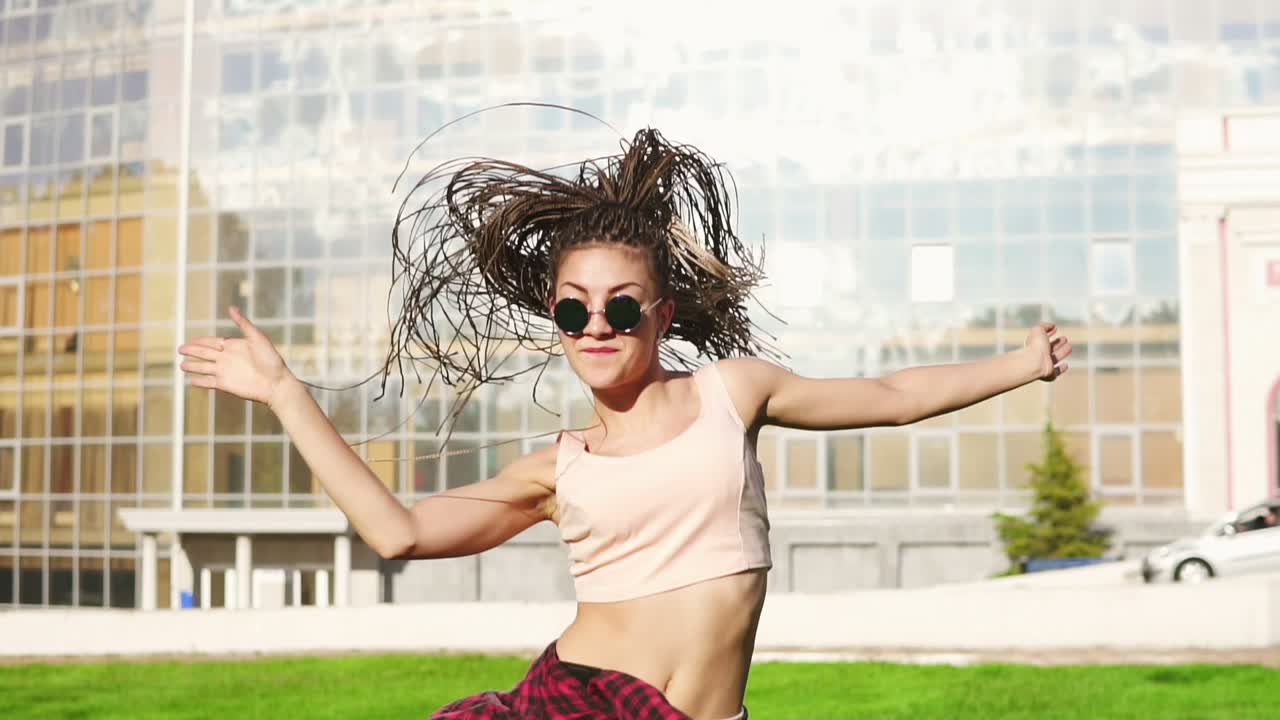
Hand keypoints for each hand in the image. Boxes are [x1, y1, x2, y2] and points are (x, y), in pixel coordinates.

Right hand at [178, 306, 294, 406]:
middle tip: (180, 349)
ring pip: (204, 368)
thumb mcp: (257, 337)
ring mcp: (225, 372)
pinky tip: (190, 381)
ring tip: (181, 366)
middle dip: (192, 351)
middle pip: (205, 354)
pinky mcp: (225, 384)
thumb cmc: (270, 359)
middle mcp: (227, 358)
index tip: (190, 340)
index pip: (212, 342)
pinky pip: (209, 382)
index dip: (200, 341)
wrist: (276, 383)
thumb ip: (243, 323)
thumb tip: (231, 307)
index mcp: (233, 346)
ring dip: (192, 366)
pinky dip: (199, 382)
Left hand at [1024, 322, 1070, 381]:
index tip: (1055, 329)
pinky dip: (1061, 369)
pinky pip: (1056, 372)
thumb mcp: (1038, 330)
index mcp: (1035, 344)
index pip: (1043, 338)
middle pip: (1050, 348)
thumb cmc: (1035, 346)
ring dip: (1062, 352)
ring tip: (1069, 347)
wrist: (1034, 363)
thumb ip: (1045, 326)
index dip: (1049, 333)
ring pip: (1054, 358)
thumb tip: (1052, 325)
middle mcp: (1039, 355)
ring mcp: (1044, 365)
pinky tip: (1066, 365)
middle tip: (1064, 338)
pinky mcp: (1049, 374)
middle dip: (1057, 343)